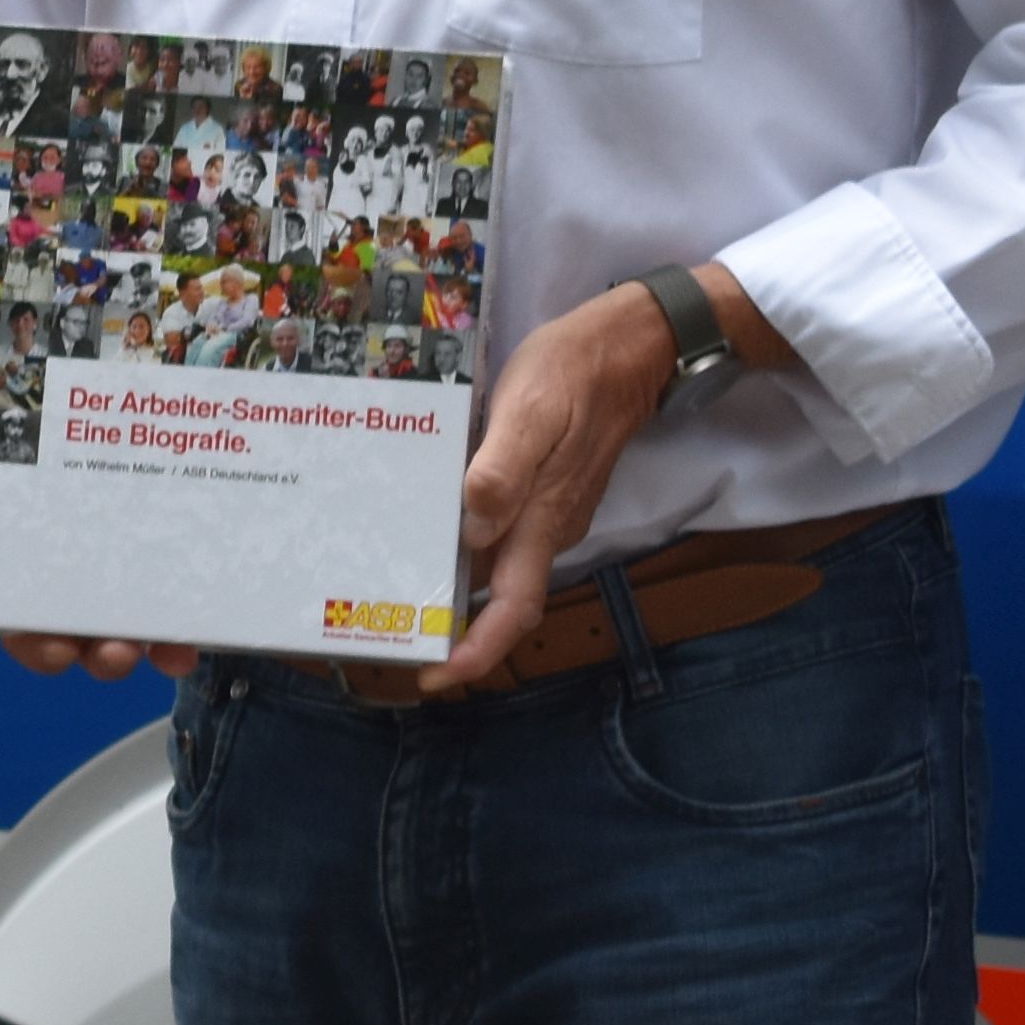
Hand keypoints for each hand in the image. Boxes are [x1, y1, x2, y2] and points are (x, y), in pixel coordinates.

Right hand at [0, 401, 193, 683]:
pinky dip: (197, 617)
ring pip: (138, 623)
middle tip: (112, 653)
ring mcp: (127, 560)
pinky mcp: (173, 540)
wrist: (68, 356)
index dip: (35, 644)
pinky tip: (204, 622)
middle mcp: (74, 568)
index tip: (49, 647)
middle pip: (84, 634)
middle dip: (97, 656)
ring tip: (166, 650)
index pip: (21, 618)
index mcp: (21, 557)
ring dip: (151, 647)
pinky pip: (188, 592)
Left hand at [423, 267, 783, 696]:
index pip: (513, 609)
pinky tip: (433, 527)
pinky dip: (470, 545)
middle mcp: (548, 529)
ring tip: (398, 585)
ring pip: (502, 567)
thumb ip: (504, 471)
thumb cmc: (572, 374)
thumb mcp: (531, 411)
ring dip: (458, 585)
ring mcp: (552, 511)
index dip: (478, 652)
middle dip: (455, 628)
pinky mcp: (549, 490)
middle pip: (502, 598)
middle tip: (396, 635)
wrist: (627, 347)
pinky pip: (507, 534)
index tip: (435, 678)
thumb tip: (474, 530)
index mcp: (543, 521)